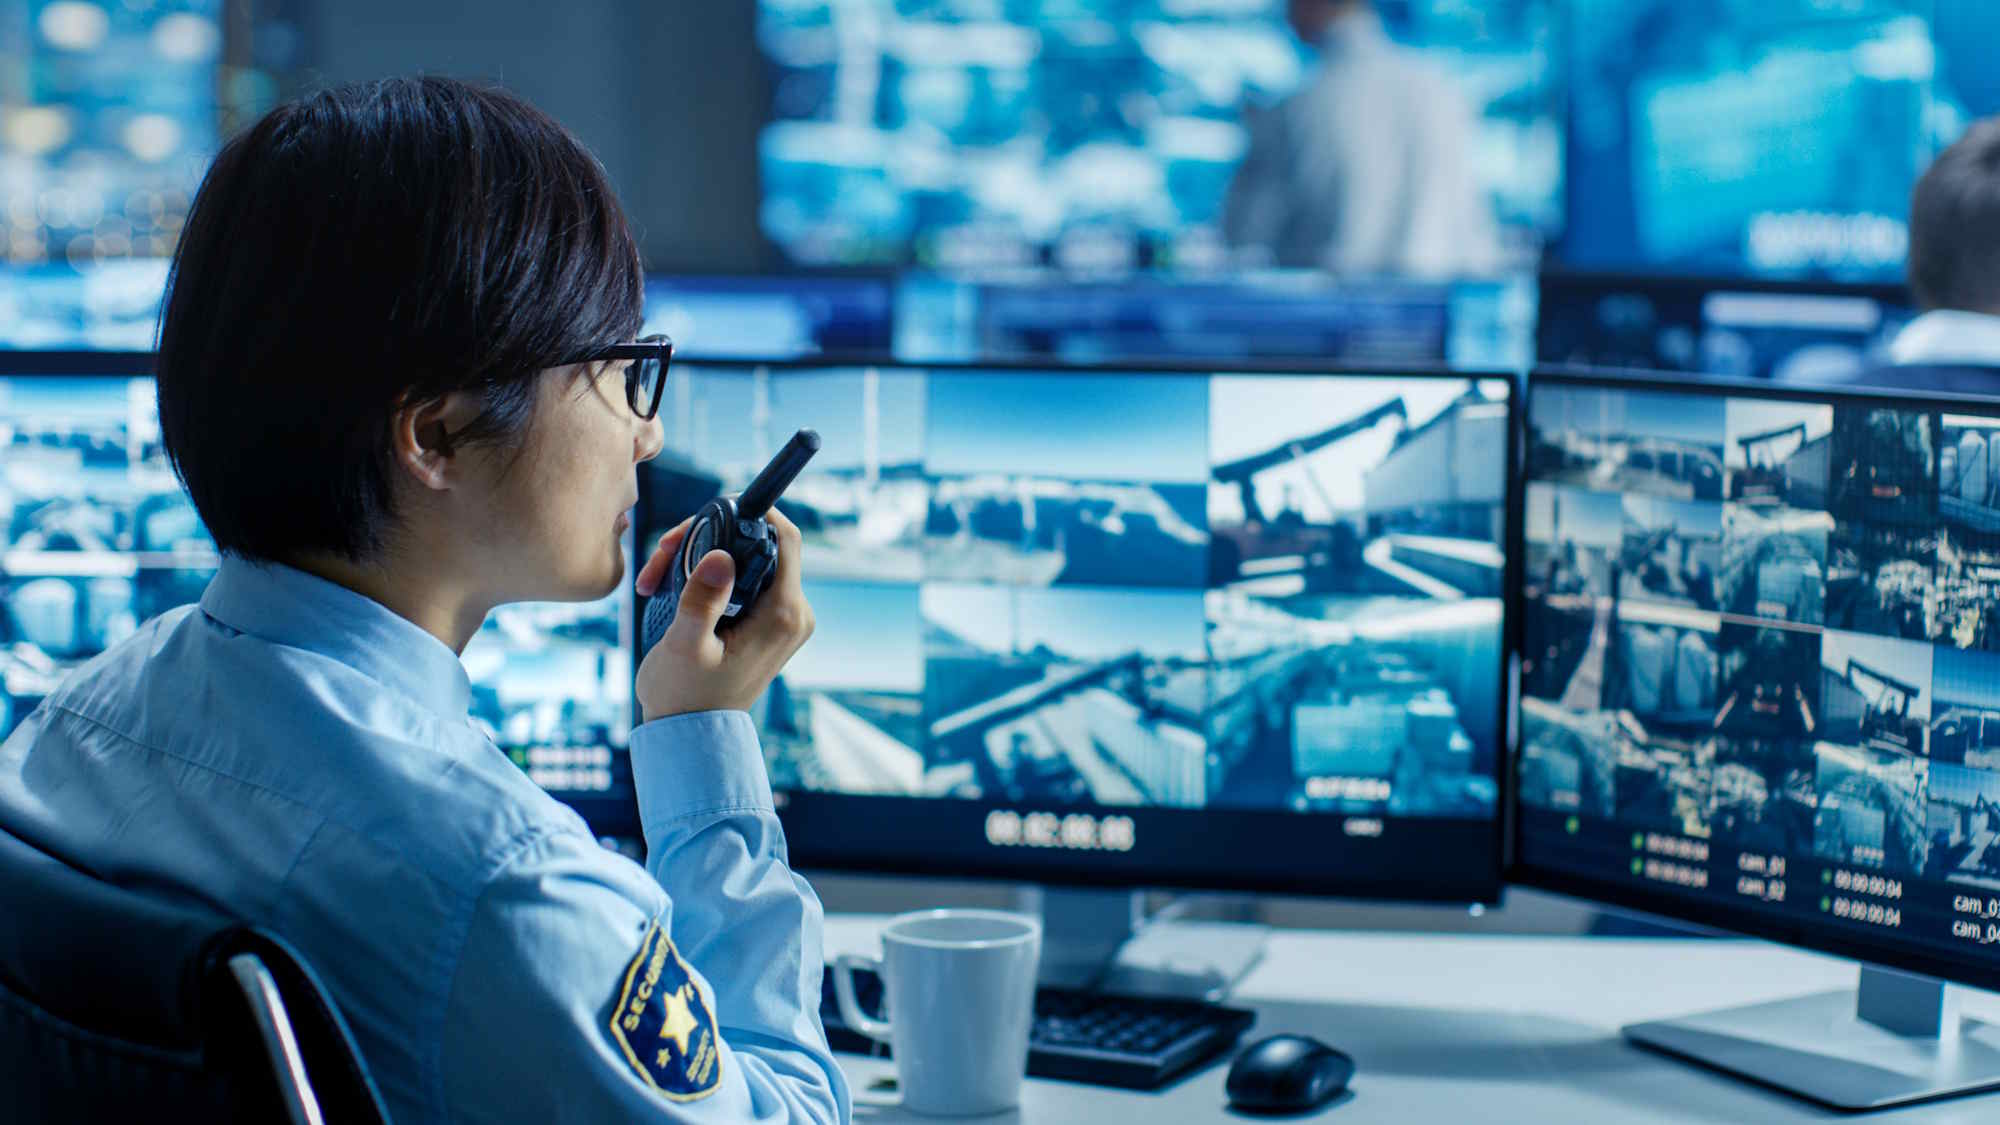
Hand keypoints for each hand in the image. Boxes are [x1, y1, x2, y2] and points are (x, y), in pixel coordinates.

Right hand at [634, 509, 814, 721]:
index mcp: (783, 615)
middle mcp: (793, 613)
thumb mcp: (685, 646)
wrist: (690, 734)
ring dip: (700, 557)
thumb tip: (722, 554)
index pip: (785, 538)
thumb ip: (703, 598)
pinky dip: (708, 576)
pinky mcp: (767, 622)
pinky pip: (743, 579)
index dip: (753, 513)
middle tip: (663, 553)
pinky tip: (670, 587)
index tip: (710, 512)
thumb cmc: (685, 697)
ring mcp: (782, 618)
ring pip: (746, 559)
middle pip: (760, 544)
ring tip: (655, 577)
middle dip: (709, 538)